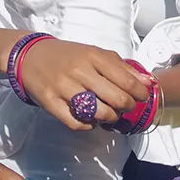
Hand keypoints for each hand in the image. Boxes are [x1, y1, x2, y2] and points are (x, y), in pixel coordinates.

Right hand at [19, 40, 151, 130]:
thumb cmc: (70, 55)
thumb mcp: (97, 53)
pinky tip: (92, 120)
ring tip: (112, 116)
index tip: (143, 98)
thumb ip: (122, 67)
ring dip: (110, 118)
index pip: (126, 80)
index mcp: (94, 56)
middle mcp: (80, 71)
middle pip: (115, 98)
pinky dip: (88, 126)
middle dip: (127, 107)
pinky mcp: (50, 102)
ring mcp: (64, 87)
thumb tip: (148, 82)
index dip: (140, 93)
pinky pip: (75, 122)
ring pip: (97, 112)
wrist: (31, 56)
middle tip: (128, 108)